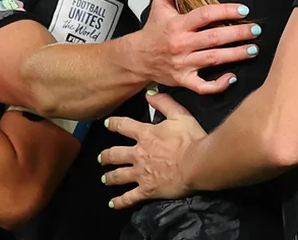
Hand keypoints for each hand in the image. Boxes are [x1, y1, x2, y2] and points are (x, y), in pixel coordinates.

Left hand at [99, 92, 205, 208]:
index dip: (113, 124)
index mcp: (145, 134)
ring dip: (109, 177)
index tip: (107, 124)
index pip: (123, 126)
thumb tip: (149, 94)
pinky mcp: (147, 190)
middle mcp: (138, 154)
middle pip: (115, 154)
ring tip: (104, 179)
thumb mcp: (179, 115)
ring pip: (118, 176)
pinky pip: (130, 197)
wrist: (196, 163)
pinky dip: (120, 201)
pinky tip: (113, 203)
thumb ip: (164, 103)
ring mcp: (140, 173)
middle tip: (101, 158)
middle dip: (106, 156)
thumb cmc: (190, 139)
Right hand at [130, 0, 258, 94]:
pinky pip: (203, 86)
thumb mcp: (158, 8)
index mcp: (178, 25)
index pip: (204, 15)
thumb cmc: (151, 34)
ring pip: (213, 60)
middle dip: (238, 34)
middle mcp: (181, 44)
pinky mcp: (183, 80)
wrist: (136, 59)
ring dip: (236, 55)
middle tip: (255, 30)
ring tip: (253, 50)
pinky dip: (219, 85)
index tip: (242, 10)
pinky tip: (232, 77)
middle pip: (214, 38)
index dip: (225, 11)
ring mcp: (183, 64)